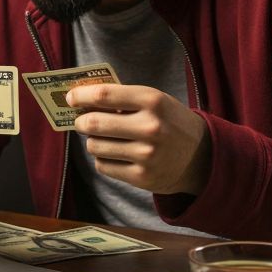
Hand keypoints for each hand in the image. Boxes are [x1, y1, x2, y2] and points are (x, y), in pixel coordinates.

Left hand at [66, 84, 211, 195]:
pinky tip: (115, 154)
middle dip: (80, 122)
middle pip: (93, 123)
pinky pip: (103, 166)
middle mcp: (150, 127)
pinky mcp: (142, 177)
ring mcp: (146, 155)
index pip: (104, 95)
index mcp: (153, 100)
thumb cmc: (169, 122)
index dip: (81, 96)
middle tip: (80, 121)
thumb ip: (122, 98)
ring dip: (93, 141)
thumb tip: (81, 100)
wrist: (200, 156)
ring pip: (95, 146)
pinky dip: (103, 159)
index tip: (71, 98)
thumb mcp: (154, 101)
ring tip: (104, 139)